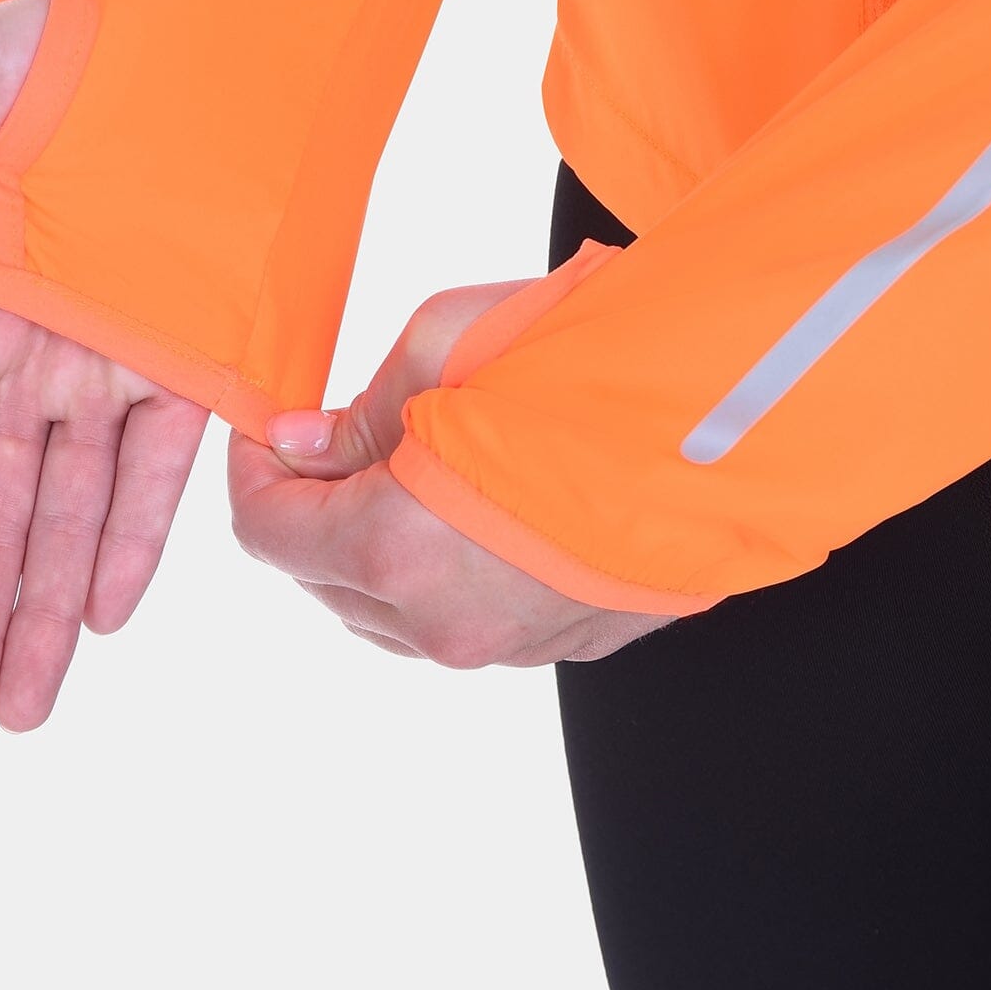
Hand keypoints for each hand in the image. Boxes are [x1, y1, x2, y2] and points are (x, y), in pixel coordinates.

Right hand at [0, 0, 208, 752]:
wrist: (195, 21)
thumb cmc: (48, 43)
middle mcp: (31, 353)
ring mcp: (116, 358)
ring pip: (70, 514)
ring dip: (42, 610)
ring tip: (18, 709)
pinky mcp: (201, 349)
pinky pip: (160, 466)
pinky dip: (132, 541)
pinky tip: (102, 616)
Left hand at [228, 280, 675, 664]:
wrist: (736, 410)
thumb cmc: (586, 361)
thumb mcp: (441, 345)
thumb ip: (357, 411)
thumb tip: (302, 443)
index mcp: (395, 549)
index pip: (269, 535)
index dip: (254, 477)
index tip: (267, 432)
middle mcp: (445, 620)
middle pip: (326, 581)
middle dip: (315, 510)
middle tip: (339, 435)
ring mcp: (512, 645)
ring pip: (397, 613)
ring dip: (379, 548)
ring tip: (415, 466)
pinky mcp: (568, 643)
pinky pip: (470, 618)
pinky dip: (447, 571)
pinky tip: (479, 504)